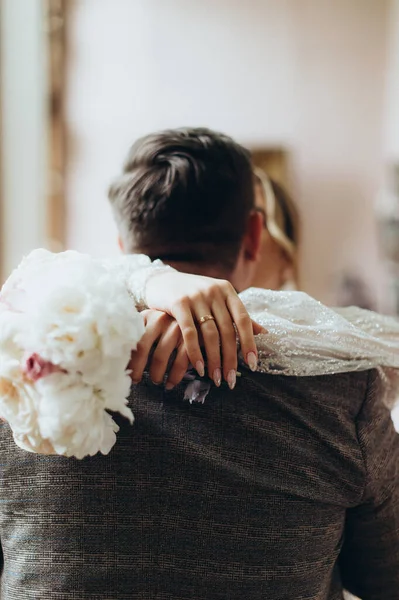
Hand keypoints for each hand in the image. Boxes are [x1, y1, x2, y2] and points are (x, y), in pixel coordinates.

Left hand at [129, 310, 188, 389]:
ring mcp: (176, 328)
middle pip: (141, 348)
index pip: (130, 337)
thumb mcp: (153, 321)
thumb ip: (139, 332)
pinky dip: (175, 376)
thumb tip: (121, 357)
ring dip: (155, 374)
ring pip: (160, 357)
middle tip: (135, 380)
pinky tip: (170, 384)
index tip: (123, 371)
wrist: (196, 312)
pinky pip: (180, 362)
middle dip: (136, 369)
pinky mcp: (191, 339)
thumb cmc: (169, 322)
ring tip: (155, 380)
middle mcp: (160, 319)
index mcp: (147, 315)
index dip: (125, 356)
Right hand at [145, 271, 265, 387]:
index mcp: (227, 290)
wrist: (161, 280)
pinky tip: (199, 367)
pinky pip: (189, 332)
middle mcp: (214, 292)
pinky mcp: (178, 303)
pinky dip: (195, 352)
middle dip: (230, 358)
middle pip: (227, 330)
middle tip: (231, 380)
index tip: (252, 364)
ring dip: (214, 359)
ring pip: (210, 334)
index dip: (249, 343)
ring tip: (216, 378)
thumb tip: (263, 332)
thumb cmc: (193, 293)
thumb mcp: (217, 299)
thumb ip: (237, 315)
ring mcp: (196, 296)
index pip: (243, 319)